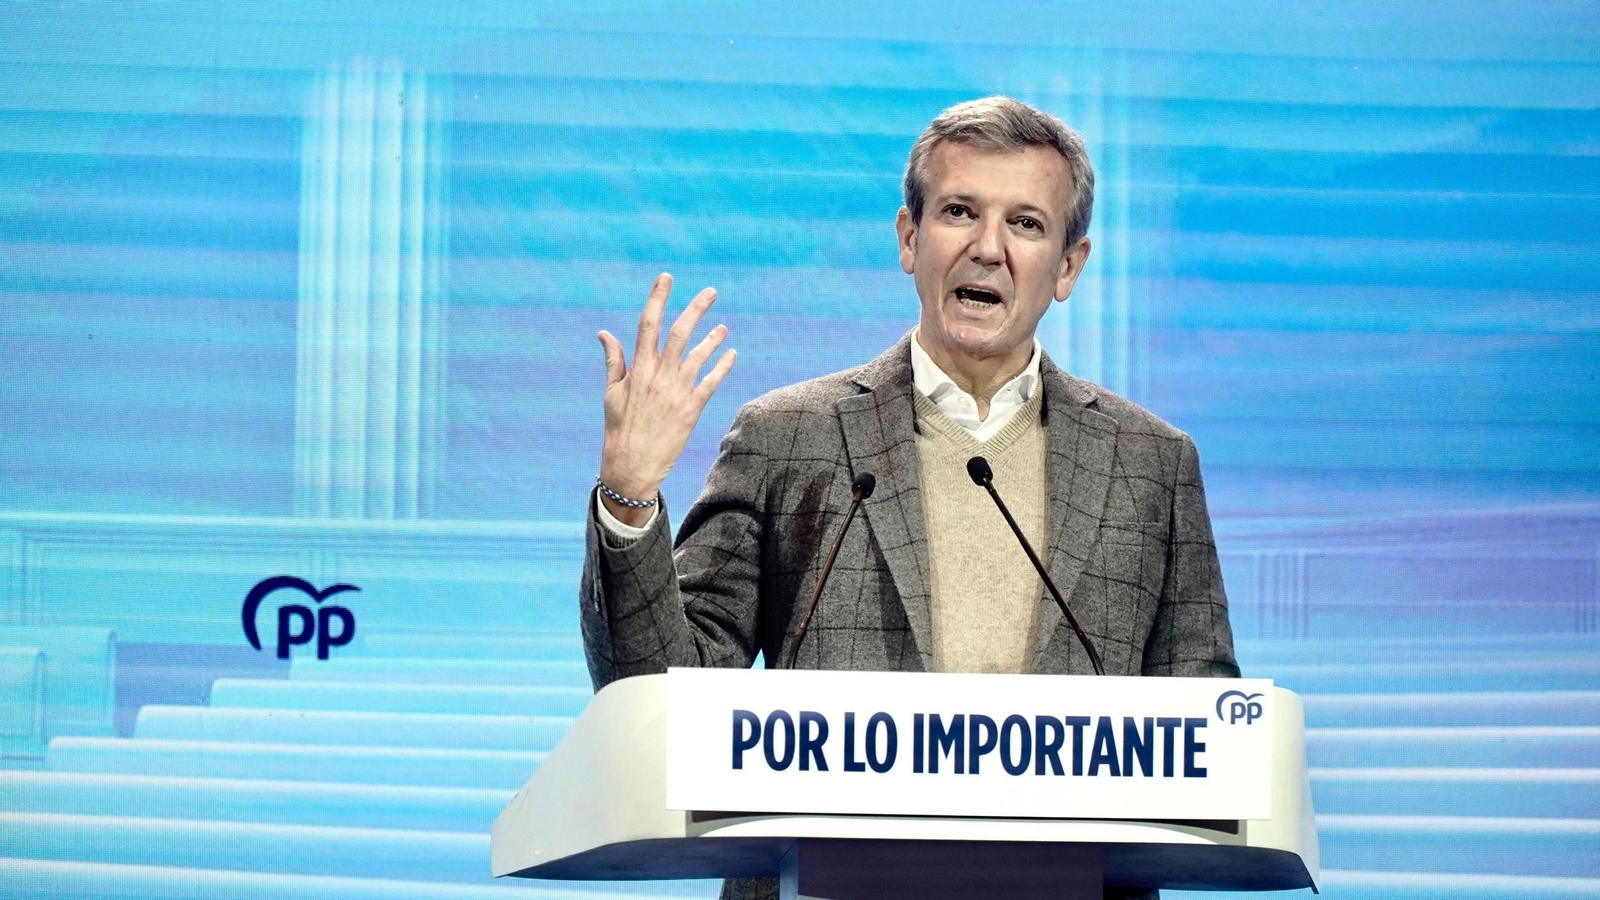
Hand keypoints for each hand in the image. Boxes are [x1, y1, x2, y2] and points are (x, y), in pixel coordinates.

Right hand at [597, 273, 736, 525]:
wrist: (632, 465)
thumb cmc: (619, 427)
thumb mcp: (612, 392)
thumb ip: (614, 360)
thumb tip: (605, 332)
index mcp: (638, 369)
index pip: (649, 324)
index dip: (658, 298)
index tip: (666, 278)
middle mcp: (660, 376)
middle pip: (681, 333)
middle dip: (696, 309)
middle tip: (711, 291)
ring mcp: (678, 392)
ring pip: (700, 355)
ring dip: (713, 338)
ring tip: (723, 327)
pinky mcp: (692, 409)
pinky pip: (712, 382)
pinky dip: (723, 366)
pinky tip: (731, 353)